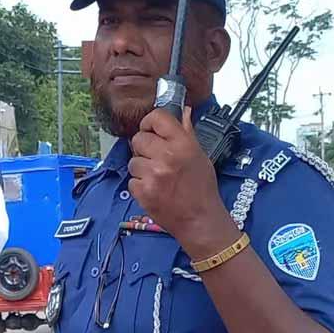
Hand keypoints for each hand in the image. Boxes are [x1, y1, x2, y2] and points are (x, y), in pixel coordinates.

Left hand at [128, 106, 239, 259]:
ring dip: (141, 168)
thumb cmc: (202, 189)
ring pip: (133, 161)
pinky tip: (154, 190)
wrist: (199, 220)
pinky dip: (140, 185)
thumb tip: (184, 111)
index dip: (150, 122)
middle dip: (144, 147)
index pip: (157, 117)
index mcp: (183, 144)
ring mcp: (152, 175)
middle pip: (139, 138)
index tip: (151, 129)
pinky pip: (131, 180)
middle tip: (155, 158)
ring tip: (157, 177)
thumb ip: (187, 133)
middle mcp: (166, 156)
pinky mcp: (142, 192)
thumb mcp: (200, 156)